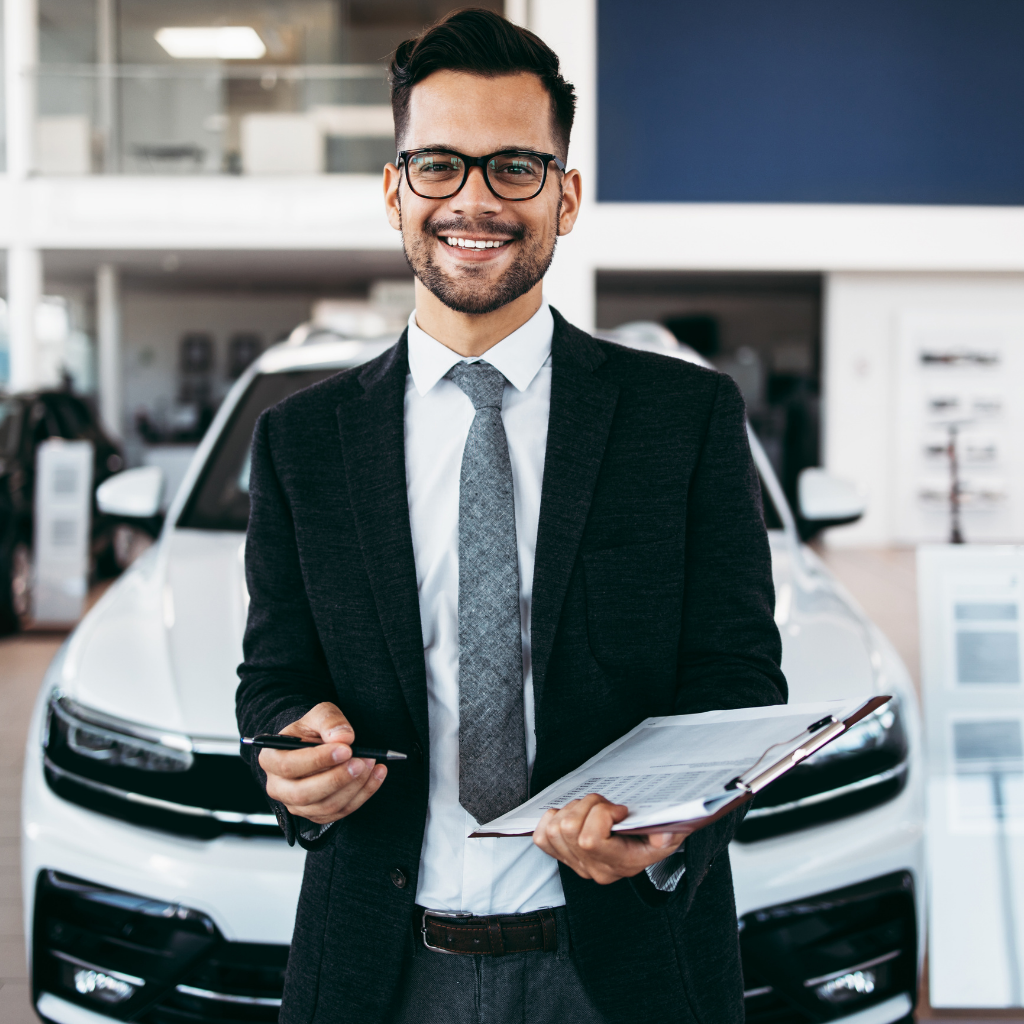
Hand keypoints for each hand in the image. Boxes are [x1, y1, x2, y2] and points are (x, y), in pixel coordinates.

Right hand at [257, 702, 386, 824]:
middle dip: (337, 779)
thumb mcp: (319, 714)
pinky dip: (363, 794)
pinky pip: (341, 812)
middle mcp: (279, 787)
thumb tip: (344, 737)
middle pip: (304, 794)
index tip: (346, 749)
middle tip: (362, 761)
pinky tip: (377, 774)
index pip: (289, 766)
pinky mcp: (317, 814)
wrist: (315, 744)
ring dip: (353, 787)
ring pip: (325, 807)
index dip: (318, 760)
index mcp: (271, 759)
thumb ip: (330, 721)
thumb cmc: (312, 730)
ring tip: (371, 763)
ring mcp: (297, 805)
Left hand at [532, 793, 691, 884]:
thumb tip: (662, 836)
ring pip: (555, 829)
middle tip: (605, 806)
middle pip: (569, 829)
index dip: (601, 815)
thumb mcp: (671, 833)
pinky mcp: (562, 855)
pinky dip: (553, 819)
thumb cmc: (656, 835)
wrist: (648, 843)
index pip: (590, 841)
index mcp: (619, 865)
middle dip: (587, 805)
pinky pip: (542, 836)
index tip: (620, 811)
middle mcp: (594, 869)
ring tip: (592, 809)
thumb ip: (669, 834)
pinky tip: (573, 816)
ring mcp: (576, 864)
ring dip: (573, 809)